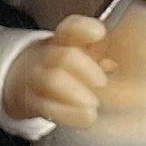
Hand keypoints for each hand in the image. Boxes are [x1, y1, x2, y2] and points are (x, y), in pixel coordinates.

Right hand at [4, 14, 115, 129]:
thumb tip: (114, 63)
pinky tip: (87, 117)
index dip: (84, 29)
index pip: (71, 28)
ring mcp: (38, 79)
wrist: (30, 83)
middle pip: (64, 56)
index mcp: (65, 40)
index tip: (99, 33)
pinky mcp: (35, 102)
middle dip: (86, 69)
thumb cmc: (68, 67)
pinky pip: (47, 107)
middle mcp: (49, 56)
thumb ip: (101, 55)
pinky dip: (69, 114)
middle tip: (102, 82)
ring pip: (53, 80)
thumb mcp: (85, 54)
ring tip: (93, 103)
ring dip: (76, 93)